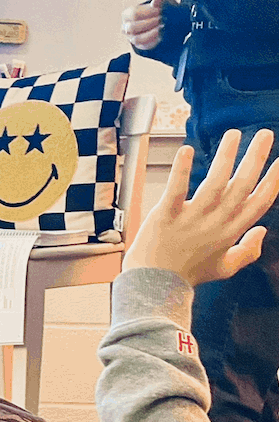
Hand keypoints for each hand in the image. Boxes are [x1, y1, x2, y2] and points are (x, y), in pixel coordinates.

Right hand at [122, 0, 170, 51]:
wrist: (160, 22)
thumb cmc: (157, 10)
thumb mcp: (158, 3)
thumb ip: (158, 1)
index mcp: (126, 15)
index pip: (133, 13)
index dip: (147, 12)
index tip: (160, 10)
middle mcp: (125, 27)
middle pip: (133, 27)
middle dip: (149, 23)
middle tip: (162, 19)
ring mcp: (130, 38)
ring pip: (136, 38)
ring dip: (150, 32)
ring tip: (162, 26)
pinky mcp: (138, 45)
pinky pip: (142, 45)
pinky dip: (152, 38)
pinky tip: (160, 33)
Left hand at [123, 129, 278, 285]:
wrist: (154, 286)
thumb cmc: (189, 276)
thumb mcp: (225, 268)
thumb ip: (248, 251)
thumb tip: (263, 231)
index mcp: (231, 232)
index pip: (259, 202)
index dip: (273, 181)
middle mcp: (216, 223)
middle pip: (241, 186)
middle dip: (256, 158)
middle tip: (266, 135)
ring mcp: (191, 219)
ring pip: (214, 183)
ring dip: (226, 156)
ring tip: (235, 134)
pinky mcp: (165, 216)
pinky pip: (176, 190)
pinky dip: (181, 170)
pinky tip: (187, 150)